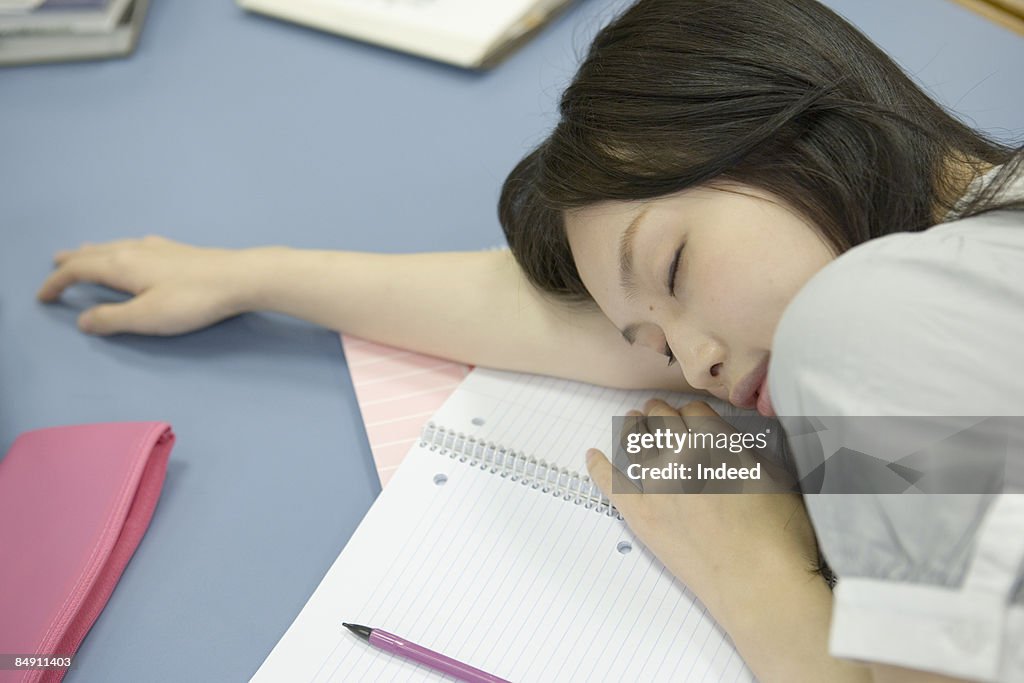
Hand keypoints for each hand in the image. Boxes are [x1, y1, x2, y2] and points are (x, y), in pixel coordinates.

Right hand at [37, 236, 254, 335]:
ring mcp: (159, 248)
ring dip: (95, 251)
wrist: (240, 277)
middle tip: (54, 262)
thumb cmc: (193, 300)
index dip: (57, 282)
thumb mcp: (146, 317)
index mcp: (122, 265)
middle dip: (72, 260)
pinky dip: (122, 248)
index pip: (78, 270)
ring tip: (85, 252)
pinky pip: (138, 245)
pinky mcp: (179, 251)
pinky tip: (135, 248)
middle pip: (94, 253)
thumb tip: (83, 319)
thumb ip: (112, 319)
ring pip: (116, 246)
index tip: (43, 295)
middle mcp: (135, 250)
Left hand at [587, 399, 819, 621]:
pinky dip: (599, 467)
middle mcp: (682, 456)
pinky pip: (611, 482)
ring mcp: (657, 485)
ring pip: (635, 442)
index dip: (692, 413)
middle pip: (660, 419)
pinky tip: (593, 456)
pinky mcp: (641, 515)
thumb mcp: (778, 478)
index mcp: (717, 442)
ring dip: (633, 428)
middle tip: (656, 414)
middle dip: (659, 414)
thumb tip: (732, 442)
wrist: (758, 584)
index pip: (694, 410)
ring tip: (632, 423)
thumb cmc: (779, 535)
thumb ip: (749, 452)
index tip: (689, 417)